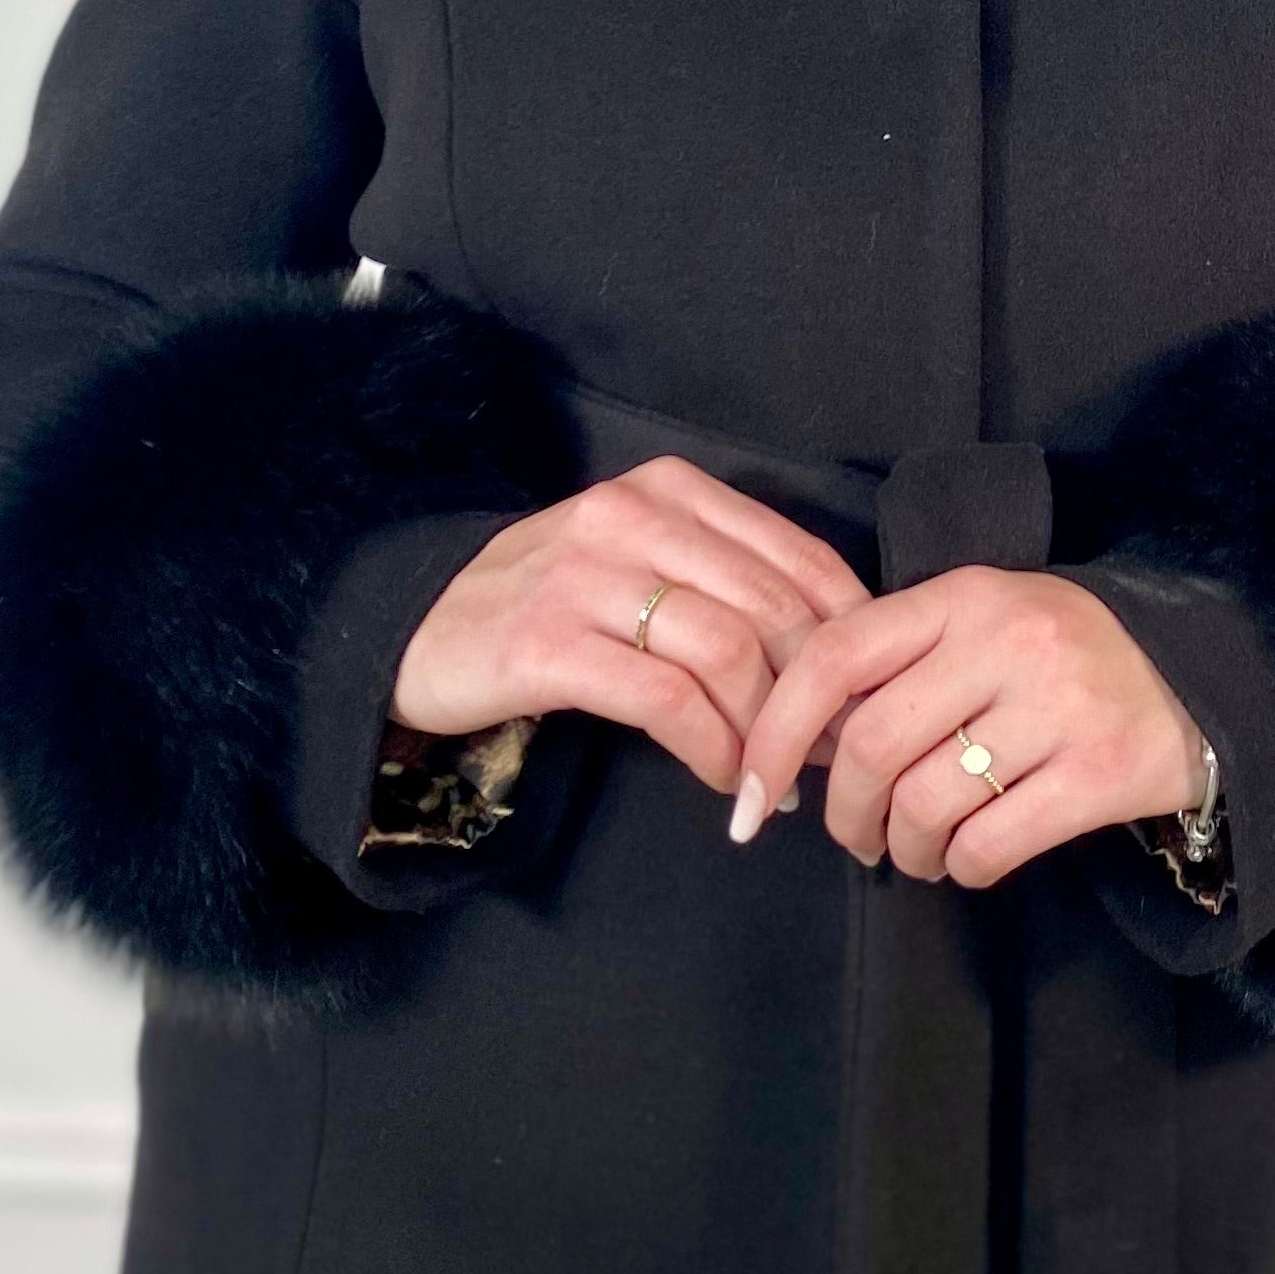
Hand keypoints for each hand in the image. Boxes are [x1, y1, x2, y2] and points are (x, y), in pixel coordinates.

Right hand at [389, 459, 868, 801]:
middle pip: (774, 606)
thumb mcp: (640, 565)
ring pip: (730, 652)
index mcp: (671, 488)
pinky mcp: (548, 644)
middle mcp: (632, 515)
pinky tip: (723, 784)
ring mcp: (587, 576)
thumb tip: (833, 658)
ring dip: (768, 735)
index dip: (850, 634)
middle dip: (817, 695)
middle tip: (826, 757)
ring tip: (775, 784)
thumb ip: (724, 586)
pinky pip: (667, 702)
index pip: (799, 554)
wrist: (411, 626)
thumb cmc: (547, 605)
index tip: (863, 696)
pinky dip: (713, 751)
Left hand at [725, 566, 1210, 887]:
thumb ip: (897, 663)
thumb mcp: (981, 627)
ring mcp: (1060, 706)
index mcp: (964, 597)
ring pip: (926, 804)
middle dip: (845, 814)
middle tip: (855, 837)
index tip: (751, 793)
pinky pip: (991, 844)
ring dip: (906, 850)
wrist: (1199, 678)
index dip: (778, 732)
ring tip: (919, 851)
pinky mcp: (1103, 772)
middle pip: (872, 746)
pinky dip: (963, 867)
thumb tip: (795, 742)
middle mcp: (1008, 642)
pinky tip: (970, 860)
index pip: (836, 656)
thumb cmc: (1060, 659)